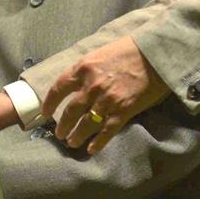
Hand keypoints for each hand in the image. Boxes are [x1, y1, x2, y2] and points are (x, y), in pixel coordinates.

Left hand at [40, 36, 170, 153]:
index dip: (50, 103)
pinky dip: (98, 142)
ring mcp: (107, 100)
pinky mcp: (123, 111)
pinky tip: (91, 149)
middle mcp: (91, 86)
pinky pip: (107, 131)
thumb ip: (85, 70)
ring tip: (72, 143)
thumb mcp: (98, 54)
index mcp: (82, 69)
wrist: (154, 54)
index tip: (45, 113)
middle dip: (62, 125)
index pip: (58, 89)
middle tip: (59, 134)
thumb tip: (74, 84)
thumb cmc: (127, 49)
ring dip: (76, 136)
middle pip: (70, 111)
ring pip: (86, 124)